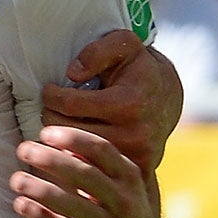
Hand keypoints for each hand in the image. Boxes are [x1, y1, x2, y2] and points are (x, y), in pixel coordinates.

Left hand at [10, 124, 162, 217]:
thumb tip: (59, 139)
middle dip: (53, 160)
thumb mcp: (118, 181)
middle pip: (86, 175)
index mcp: (129, 175)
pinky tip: (22, 205)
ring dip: (42, 190)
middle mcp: (124, 200)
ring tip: (16, 179)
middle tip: (24, 150)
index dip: (73, 138)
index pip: (102, 150)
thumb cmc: (120, 207)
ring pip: (75, 205)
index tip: (45, 133)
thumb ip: (93, 160)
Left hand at [40, 31, 182, 172]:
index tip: (49, 90)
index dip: (51, 95)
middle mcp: (133, 134)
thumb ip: (98, 51)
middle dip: (52, 115)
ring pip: (73, 152)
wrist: (168, 100)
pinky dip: (76, 157)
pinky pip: (90, 168)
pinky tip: (73, 142)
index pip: (69, 104)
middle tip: (53, 107)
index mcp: (128, 103)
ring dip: (60, 138)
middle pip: (67, 131)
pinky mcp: (133, 171)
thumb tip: (72, 74)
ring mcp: (133, 156)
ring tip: (61, 122)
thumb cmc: (139, 69)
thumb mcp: (124, 45)